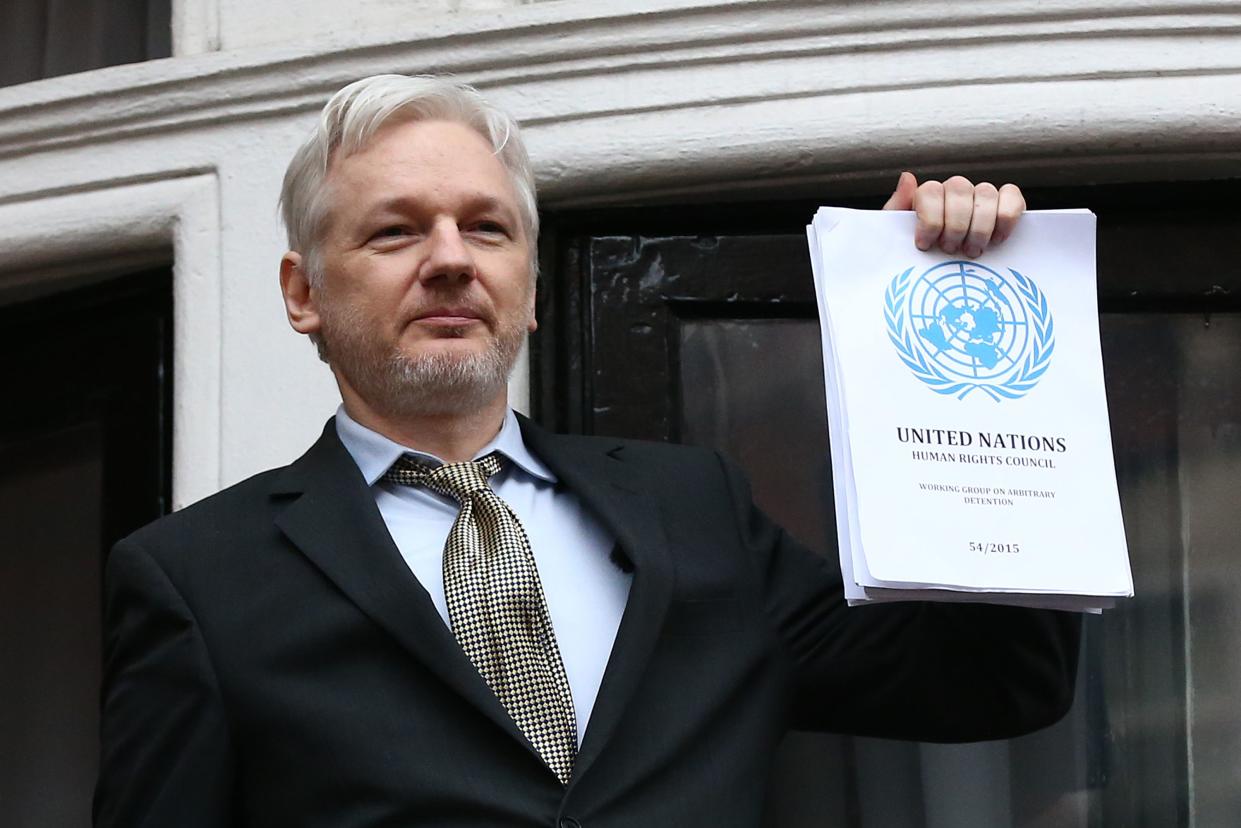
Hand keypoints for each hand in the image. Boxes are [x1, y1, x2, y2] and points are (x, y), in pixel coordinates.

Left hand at [882, 171, 1025, 257]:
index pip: (931, 190)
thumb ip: (898, 207)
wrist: (944, 285)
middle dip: (955, 224)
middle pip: (959, 189)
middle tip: (951, 250)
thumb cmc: (921, 257)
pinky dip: (1006, 217)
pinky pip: (1012, 197)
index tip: (926, 244)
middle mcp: (956, 191)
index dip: (929, 218)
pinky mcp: (1007, 204)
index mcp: (929, 197)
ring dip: (979, 226)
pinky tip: (997, 239)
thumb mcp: (900, 237)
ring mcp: (982, 196)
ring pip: (986, 193)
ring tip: (972, 251)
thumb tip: (908, 177)